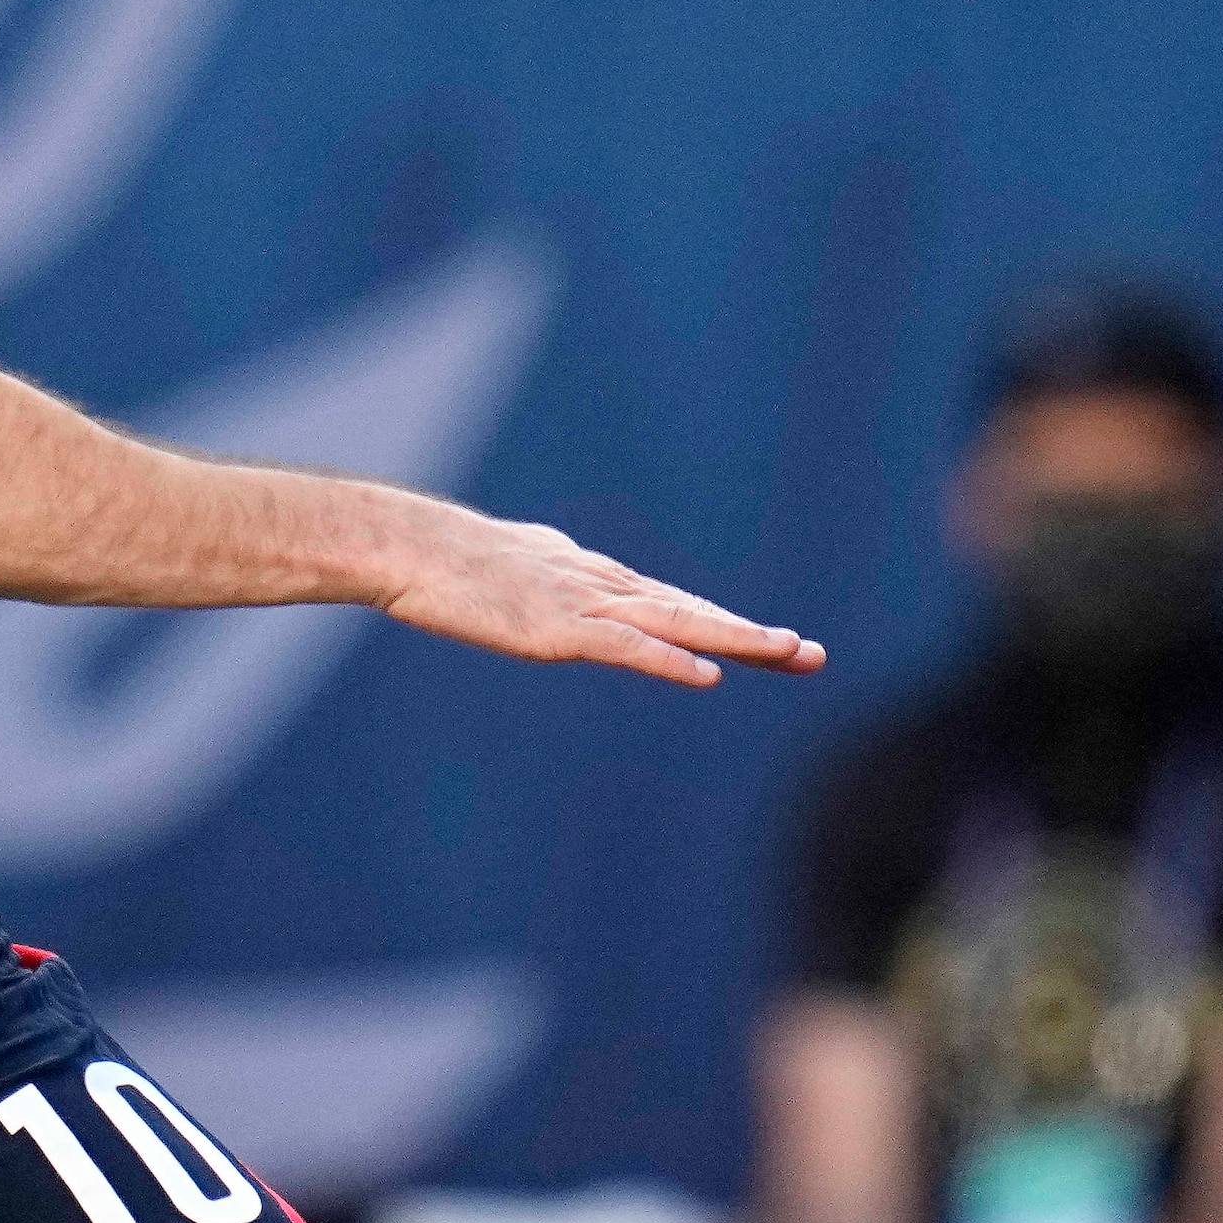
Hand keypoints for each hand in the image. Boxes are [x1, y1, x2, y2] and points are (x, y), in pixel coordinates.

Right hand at [382, 510, 822, 689]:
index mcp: (592, 577)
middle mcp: (603, 586)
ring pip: (678, 623)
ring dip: (737, 638)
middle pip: (693, 612)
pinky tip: (708, 674)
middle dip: (754, 635)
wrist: (411, 547)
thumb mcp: (513, 571)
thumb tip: (559, 599)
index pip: (673, 605)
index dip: (723, 623)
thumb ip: (547, 584)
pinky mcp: (560, 629)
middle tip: (812, 654)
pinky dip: (670, 659)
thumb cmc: (446, 561)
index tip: (770, 642)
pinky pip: (627, 646)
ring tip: (790, 652)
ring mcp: (585, 605)